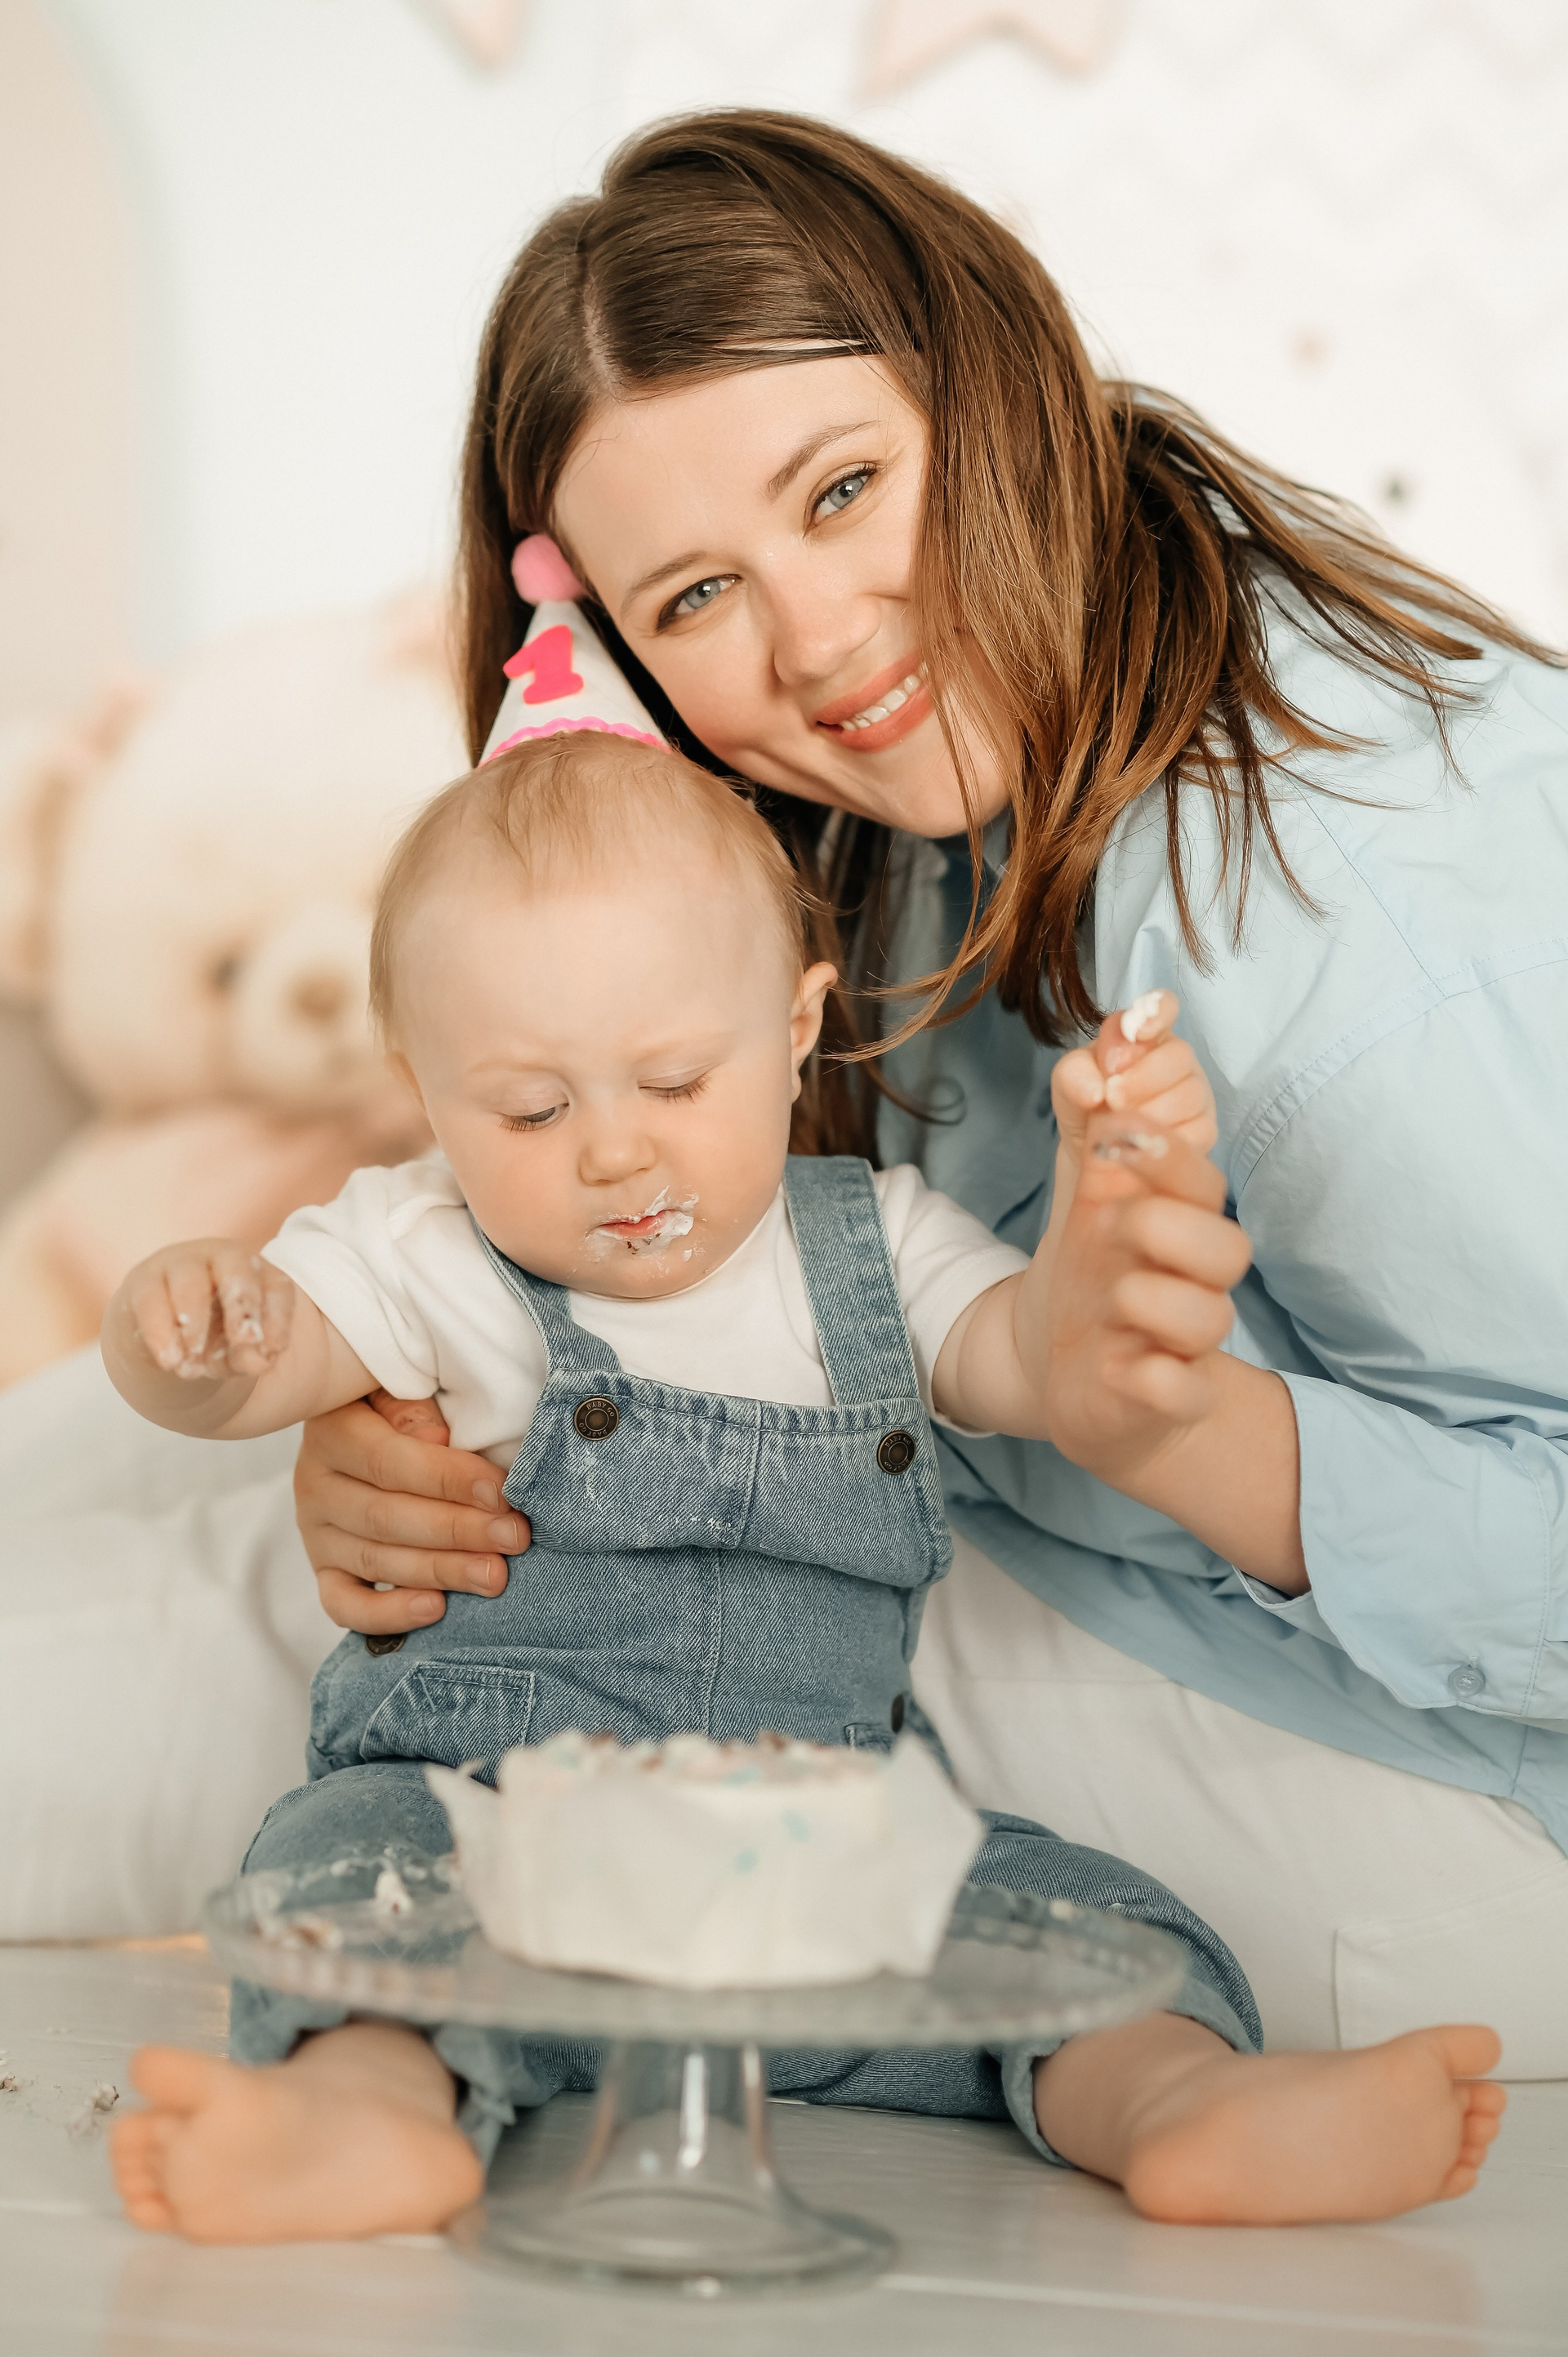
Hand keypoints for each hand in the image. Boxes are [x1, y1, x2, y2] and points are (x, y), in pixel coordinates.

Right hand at [111, 1240, 295, 1384]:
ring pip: (190, 1281)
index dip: (278, 1318)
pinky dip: (160, 1332)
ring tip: (193, 1362)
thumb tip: (259, 1362)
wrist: (162, 1336)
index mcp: (255, 1271)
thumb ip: (251, 1356)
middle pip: (236, 1265)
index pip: (276, 1286)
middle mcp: (220, 1257)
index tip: (273, 1349)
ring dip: (195, 1324)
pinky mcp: (144, 1280)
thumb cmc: (213, 1337)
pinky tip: (169, 1361)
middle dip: (242, 1304)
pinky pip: (151, 1300)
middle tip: (242, 1341)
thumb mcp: (237, 1352)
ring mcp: (180, 1262)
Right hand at [294, 1391, 529, 1634]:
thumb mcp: (403, 1383)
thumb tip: (436, 1438)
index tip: (501, 1492)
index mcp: (332, 1430)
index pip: (389, 1462)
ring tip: (494, 1575)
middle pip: (386, 1517)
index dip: (448, 1479)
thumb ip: (414, 1405)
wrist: (363, 1423)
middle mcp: (315, 1484)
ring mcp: (316, 1532)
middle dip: (457, 1530)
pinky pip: (344, 1604)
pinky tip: (436, 1609)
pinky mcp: (324, 1569)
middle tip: (513, 1537)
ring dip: (440, 1571)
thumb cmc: (401, 1401)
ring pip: (374, 1561)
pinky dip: (387, 1613)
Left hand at [1039, 1107, 1252, 1493]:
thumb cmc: (1093, 1261)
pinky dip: (1152, 1375)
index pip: (1201, 1127)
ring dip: (1157, 1290)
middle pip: (1221, 1224)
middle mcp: (1190, 1263)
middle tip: (1103, 1184)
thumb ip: (1085, 1102)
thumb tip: (1096, 1053)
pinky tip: (1116, 1361)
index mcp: (1175, 1195)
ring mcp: (1182, 1334)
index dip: (1166, 1095)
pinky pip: (1182, 1389)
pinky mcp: (1165, 1395)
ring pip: (1211, 1313)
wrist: (1066, 1369)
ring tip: (1111, 1287)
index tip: (1108, 1084)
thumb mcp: (1080, 1173)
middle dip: (1166, 1190)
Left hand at [1051, 990, 1217, 1176]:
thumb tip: (1098, 1091)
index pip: (1164, 1006)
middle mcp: (1177, 1060)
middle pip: (1179, 1056)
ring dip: (1149, 1113)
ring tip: (1118, 1126)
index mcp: (1146, 1035)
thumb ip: (1075, 1075)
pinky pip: (1195, 1133)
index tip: (1138, 1032)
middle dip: (1142, 1079)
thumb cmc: (1084, 1107)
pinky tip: (1139, 1146)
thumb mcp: (1068, 1083)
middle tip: (1112, 1097)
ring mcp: (1196, 1096)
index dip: (1157, 1013)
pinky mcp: (1203, 1133)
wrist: (1090, 1154)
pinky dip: (1163, 1141)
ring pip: (1189, 1096)